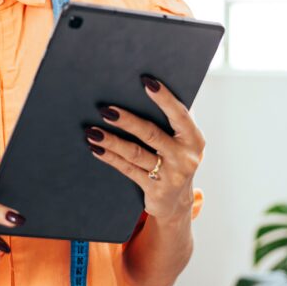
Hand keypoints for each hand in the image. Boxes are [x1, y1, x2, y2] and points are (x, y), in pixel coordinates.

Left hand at [85, 75, 203, 221]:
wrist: (177, 203)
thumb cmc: (176, 159)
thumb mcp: (184, 141)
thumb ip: (176, 118)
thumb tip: (153, 86)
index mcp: (194, 139)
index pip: (179, 114)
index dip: (164, 98)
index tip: (146, 82)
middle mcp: (185, 157)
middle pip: (151, 134)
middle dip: (127, 120)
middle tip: (105, 109)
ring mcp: (170, 175)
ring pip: (135, 153)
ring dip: (111, 141)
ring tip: (92, 131)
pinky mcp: (154, 190)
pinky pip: (128, 169)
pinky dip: (110, 158)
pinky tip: (95, 148)